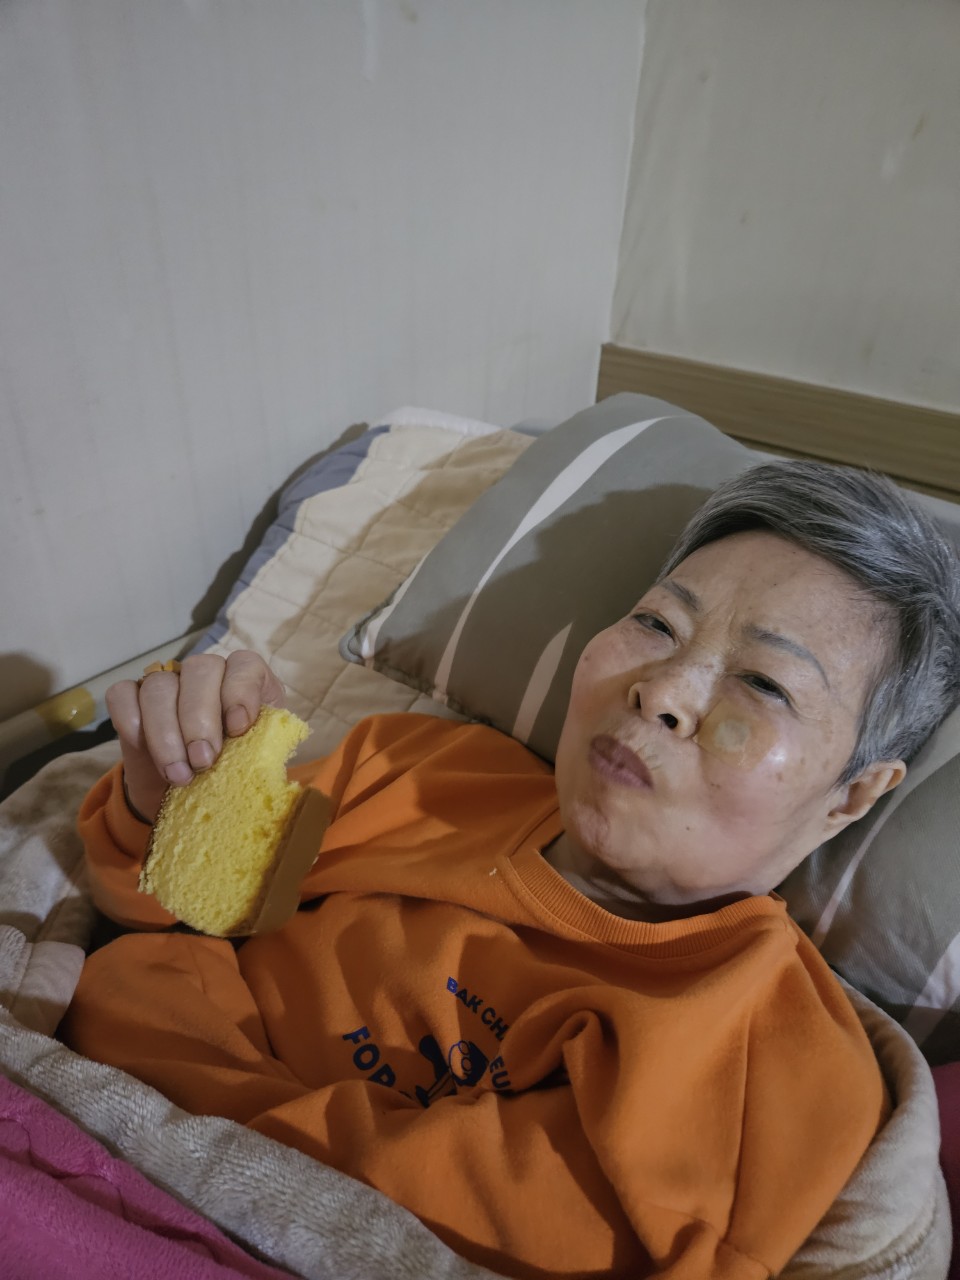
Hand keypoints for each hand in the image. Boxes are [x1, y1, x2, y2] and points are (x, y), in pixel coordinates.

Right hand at [105, 650, 285, 823]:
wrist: (191, 798)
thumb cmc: (232, 773)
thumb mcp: (256, 762)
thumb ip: (262, 750)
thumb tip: (264, 755)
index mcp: (246, 681)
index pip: (245, 664)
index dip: (240, 692)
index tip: (238, 728)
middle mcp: (207, 673)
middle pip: (200, 671)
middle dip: (200, 720)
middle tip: (203, 762)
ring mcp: (167, 682)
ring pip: (160, 685)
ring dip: (166, 733)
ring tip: (179, 774)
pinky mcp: (132, 698)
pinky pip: (123, 694)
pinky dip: (130, 719)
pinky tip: (141, 746)